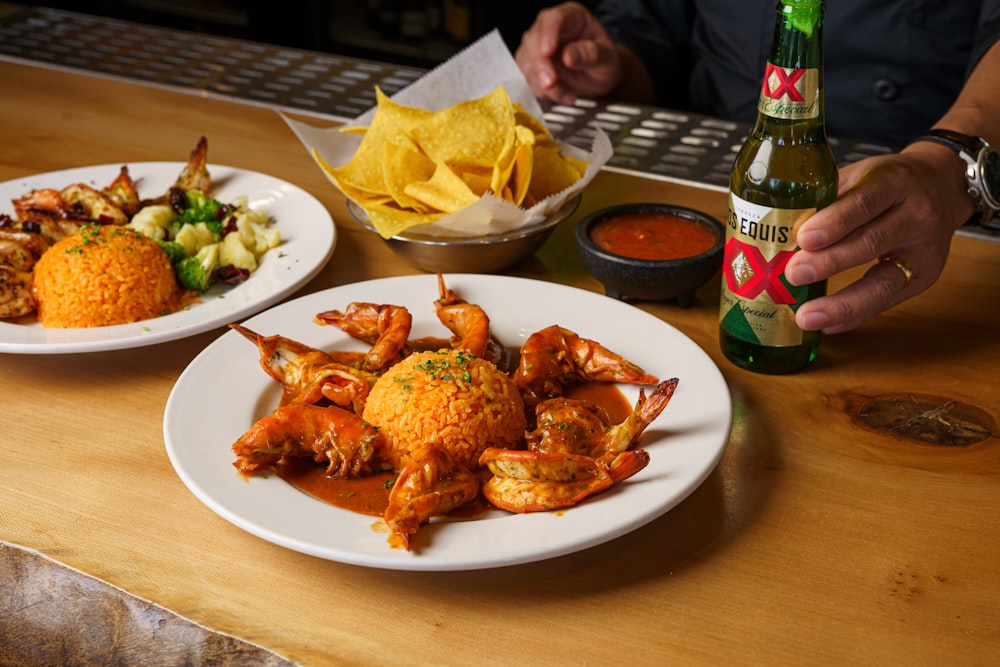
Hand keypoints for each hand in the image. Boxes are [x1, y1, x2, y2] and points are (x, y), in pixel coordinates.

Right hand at [515, 2, 622, 103]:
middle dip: (541, 66)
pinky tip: (562, 95)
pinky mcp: (530, 67)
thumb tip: (569, 56)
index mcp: (570, 16)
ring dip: (543, 85)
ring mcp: (535, 47)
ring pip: (527, 64)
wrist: (597, 77)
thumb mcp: (607, 57)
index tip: (548, 51)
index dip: (548, 34)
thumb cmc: (603, 61)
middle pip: (534, 41)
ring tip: (568, 94)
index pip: (554, 19)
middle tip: (551, 83)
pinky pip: (528, 81)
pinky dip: (543, 93)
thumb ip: (590, 54)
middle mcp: (548, 28)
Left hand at [784, 143, 974, 333]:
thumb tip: (774, 227)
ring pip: (883, 282)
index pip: (864, 202)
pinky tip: (828, 325)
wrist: (941, 188)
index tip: (803, 238)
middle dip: (830, 262)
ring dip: (842, 304)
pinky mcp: (924, 278)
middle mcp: (916, 215)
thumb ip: (826, 198)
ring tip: (807, 316)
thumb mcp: (860, 176)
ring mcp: (924, 251)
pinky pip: (887, 302)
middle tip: (793, 274)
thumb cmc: (887, 183)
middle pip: (872, 243)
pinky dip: (854, 315)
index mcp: (894, 182)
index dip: (834, 221)